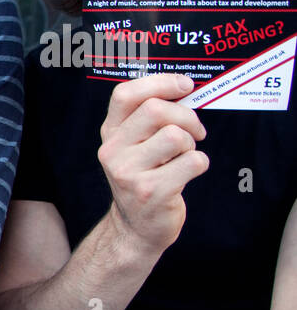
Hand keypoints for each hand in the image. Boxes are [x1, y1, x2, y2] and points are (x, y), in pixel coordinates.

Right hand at [97, 73, 208, 255]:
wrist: (136, 227)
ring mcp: (129, 173)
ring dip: (192, 144)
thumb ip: (147, 118)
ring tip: (184, 156)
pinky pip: (193, 162)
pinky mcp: (152, 192)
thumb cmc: (143, 178)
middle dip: (187, 116)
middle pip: (155, 110)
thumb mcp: (133, 146)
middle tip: (195, 132)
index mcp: (110, 134)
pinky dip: (200, 164)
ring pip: (176, 136)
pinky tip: (187, 173)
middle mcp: (113, 151)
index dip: (159, 82)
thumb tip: (183, 89)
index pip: (125, 94)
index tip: (185, 86)